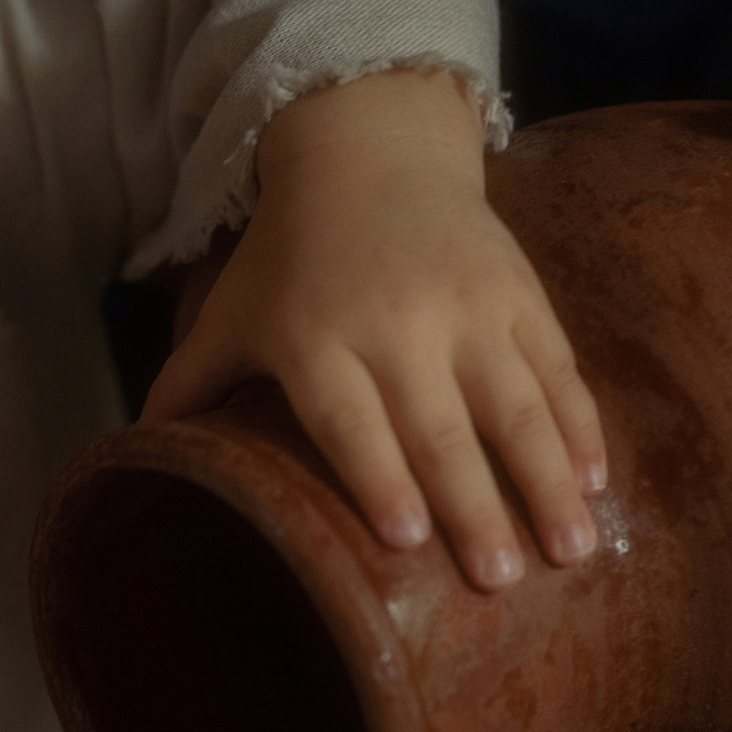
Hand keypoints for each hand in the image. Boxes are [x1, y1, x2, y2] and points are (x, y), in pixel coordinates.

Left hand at [141, 68, 607, 589]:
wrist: (370, 151)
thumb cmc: (289, 258)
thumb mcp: (230, 313)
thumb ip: (189, 386)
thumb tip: (132, 458)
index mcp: (317, 340)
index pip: (350, 420)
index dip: (379, 477)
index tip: (408, 540)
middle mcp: (397, 326)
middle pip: (440, 427)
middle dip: (474, 507)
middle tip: (500, 580)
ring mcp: (468, 308)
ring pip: (516, 405)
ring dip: (547, 481)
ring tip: (573, 552)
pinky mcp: (521, 293)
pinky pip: (557, 368)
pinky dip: (581, 426)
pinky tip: (599, 483)